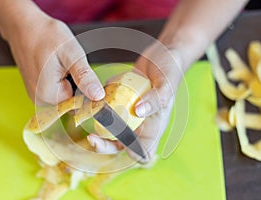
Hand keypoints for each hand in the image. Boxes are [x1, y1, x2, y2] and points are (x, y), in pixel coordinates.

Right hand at [5, 12, 104, 104]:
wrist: (24, 26)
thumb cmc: (46, 36)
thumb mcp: (72, 54)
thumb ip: (84, 77)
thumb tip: (98, 96)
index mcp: (48, 94)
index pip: (80, 102)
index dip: (86, 87)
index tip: (81, 70)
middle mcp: (40, 100)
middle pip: (71, 100)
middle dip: (76, 84)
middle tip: (70, 64)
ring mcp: (36, 96)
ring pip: (65, 95)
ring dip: (69, 82)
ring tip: (61, 64)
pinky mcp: (36, 91)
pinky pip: (56, 91)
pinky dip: (61, 81)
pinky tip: (56, 67)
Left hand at [87, 42, 185, 162]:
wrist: (162, 54)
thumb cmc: (170, 71)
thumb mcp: (166, 85)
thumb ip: (156, 100)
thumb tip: (138, 111)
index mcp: (154, 126)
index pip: (143, 152)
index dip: (133, 155)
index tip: (122, 146)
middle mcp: (139, 123)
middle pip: (120, 144)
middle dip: (104, 145)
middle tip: (91, 139)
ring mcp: (128, 113)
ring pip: (110, 129)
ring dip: (98, 127)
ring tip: (90, 116)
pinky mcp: (120, 101)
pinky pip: (107, 109)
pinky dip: (98, 107)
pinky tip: (92, 100)